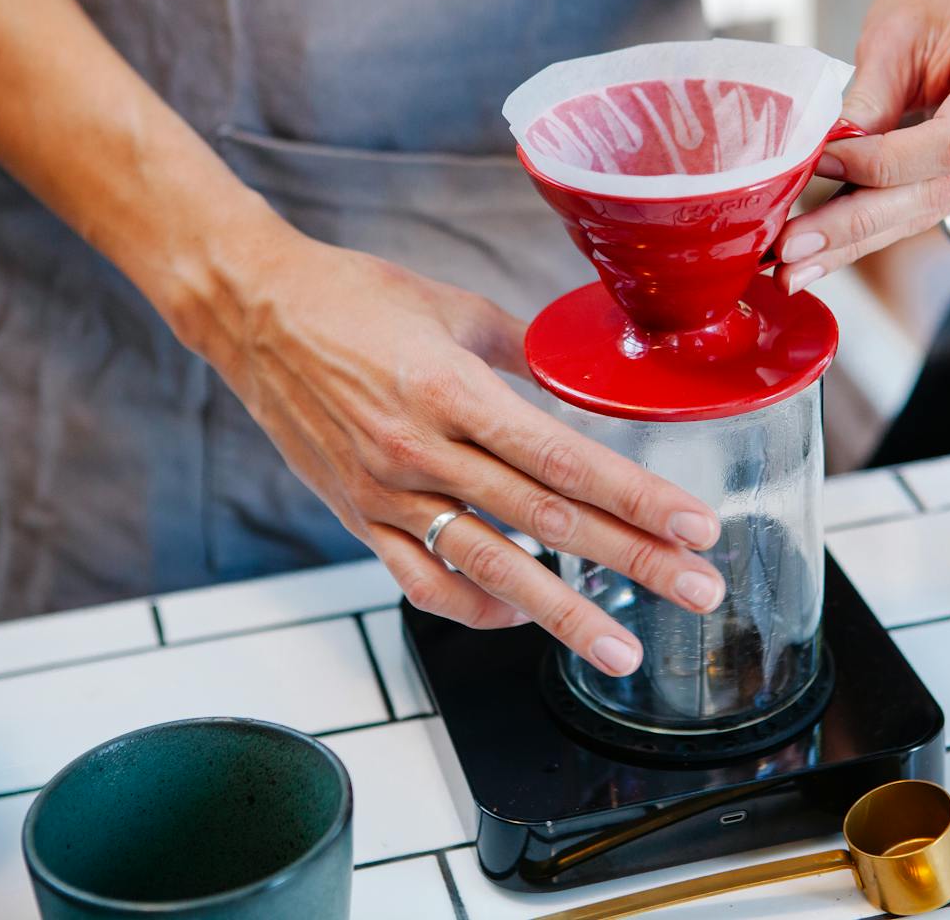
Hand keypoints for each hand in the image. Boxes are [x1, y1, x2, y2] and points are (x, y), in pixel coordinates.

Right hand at [198, 221, 725, 676]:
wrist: (251, 313)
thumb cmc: (352, 299)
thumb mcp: (451, 307)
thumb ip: (524, 350)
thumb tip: (582, 380)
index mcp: (450, 390)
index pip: (562, 457)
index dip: (635, 496)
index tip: (695, 525)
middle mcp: (421, 451)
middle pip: (545, 519)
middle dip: (632, 560)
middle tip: (699, 590)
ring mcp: (386, 494)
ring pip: (490, 567)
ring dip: (564, 614)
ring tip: (622, 650)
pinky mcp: (357, 519)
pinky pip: (423, 583)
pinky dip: (477, 608)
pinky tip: (524, 616)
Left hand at [775, 0, 949, 293]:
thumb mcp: (891, 35)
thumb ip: (866, 101)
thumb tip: (823, 164)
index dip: (885, 165)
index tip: (825, 164)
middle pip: (941, 191)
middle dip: (858, 226)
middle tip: (792, 252)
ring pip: (935, 208)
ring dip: (860, 238)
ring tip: (798, 264)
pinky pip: (936, 202)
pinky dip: (880, 223)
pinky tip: (831, 247)